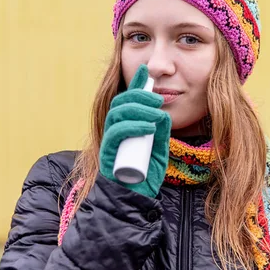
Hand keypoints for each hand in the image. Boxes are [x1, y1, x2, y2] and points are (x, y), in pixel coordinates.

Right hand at [99, 64, 171, 197]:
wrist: (136, 200)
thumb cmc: (146, 176)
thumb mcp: (159, 150)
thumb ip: (161, 133)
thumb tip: (163, 114)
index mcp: (126, 127)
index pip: (127, 100)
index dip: (134, 84)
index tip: (145, 70)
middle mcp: (114, 131)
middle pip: (120, 103)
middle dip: (139, 95)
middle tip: (159, 98)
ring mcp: (109, 141)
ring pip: (117, 114)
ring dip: (139, 109)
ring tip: (157, 113)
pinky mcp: (106, 153)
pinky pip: (116, 133)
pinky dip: (133, 126)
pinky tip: (149, 126)